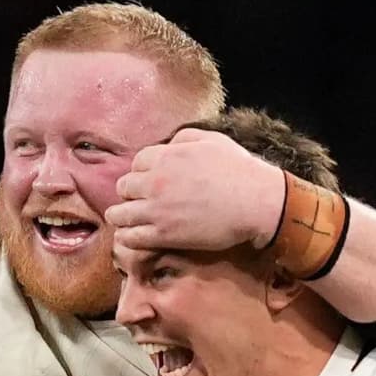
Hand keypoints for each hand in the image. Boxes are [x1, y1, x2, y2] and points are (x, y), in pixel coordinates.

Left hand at [109, 127, 287, 260]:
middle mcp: (156, 181)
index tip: (147, 182)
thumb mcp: (212, 140)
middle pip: (124, 187)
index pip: (136, 163)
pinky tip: (130, 237)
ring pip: (119, 214)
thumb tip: (168, 145)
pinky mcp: (164, 235)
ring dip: (121, 216)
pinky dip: (126, 237)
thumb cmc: (239, 170)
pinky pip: (131, 237)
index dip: (140, 172)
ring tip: (126, 221)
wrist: (256, 202)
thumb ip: (184, 138)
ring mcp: (157, 210)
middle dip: (130, 193)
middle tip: (138, 201)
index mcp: (166, 156)